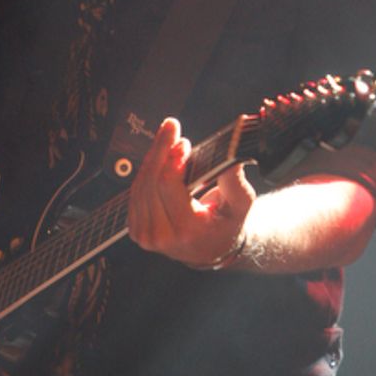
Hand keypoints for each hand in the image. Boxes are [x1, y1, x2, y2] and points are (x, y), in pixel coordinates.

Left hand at [127, 117, 254, 268]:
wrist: (211, 248)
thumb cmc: (226, 224)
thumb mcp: (240, 205)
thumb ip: (234, 182)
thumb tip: (230, 159)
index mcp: (188, 231)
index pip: (168, 187)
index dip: (172, 159)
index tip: (183, 142)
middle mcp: (162, 236)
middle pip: (151, 181)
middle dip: (161, 149)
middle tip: (171, 127)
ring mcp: (146, 235)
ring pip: (141, 184)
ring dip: (152, 157)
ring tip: (166, 139)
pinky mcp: (137, 230)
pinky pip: (136, 192)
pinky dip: (146, 171)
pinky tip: (157, 158)